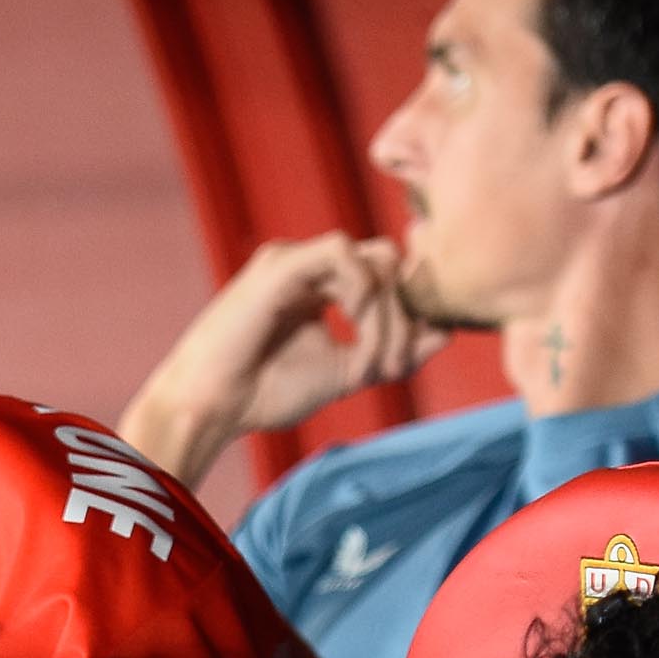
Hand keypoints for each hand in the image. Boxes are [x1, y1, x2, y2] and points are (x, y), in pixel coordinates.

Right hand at [121, 234, 445, 484]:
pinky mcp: (282, 264)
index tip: (405, 361)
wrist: (211, 406)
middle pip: (391, 266)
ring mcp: (296, 262)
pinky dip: (361, 287)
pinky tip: (350, 322)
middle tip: (392, 368)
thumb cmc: (265, 394)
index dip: (410, 314)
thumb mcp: (348, 371)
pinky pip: (343, 251)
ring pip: (375, 259)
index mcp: (324, 289)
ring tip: (368, 360)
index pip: (389, 279)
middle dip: (405, 318)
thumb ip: (395, 350)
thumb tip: (447, 332)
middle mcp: (312, 269)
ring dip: (386, 313)